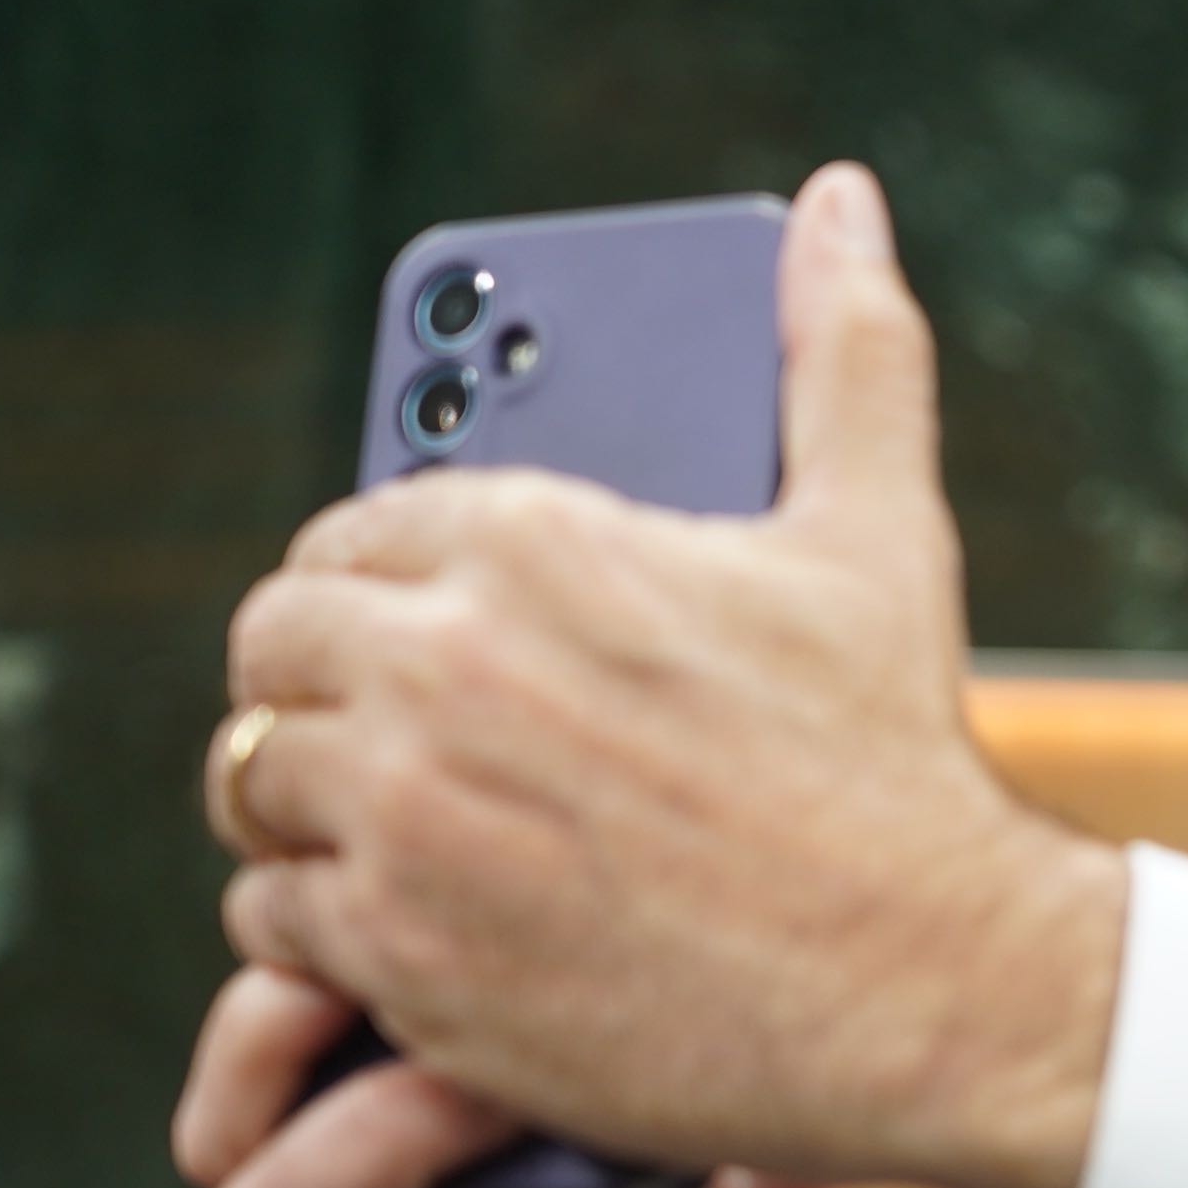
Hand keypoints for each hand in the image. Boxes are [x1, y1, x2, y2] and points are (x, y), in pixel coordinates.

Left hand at [206, 163, 1125, 1187]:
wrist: (933, 984)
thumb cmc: (898, 760)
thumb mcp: (882, 532)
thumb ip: (842, 351)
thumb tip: (838, 202)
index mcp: (538, 543)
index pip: (344, 535)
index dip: (371, 584)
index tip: (407, 625)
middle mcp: (449, 667)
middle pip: (274, 651)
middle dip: (325, 688)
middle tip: (394, 731)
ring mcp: (411, 817)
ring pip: (254, 781)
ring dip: (312, 807)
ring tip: (402, 828)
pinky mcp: (399, 952)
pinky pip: (270, 917)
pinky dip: (329, 926)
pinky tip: (423, 924)